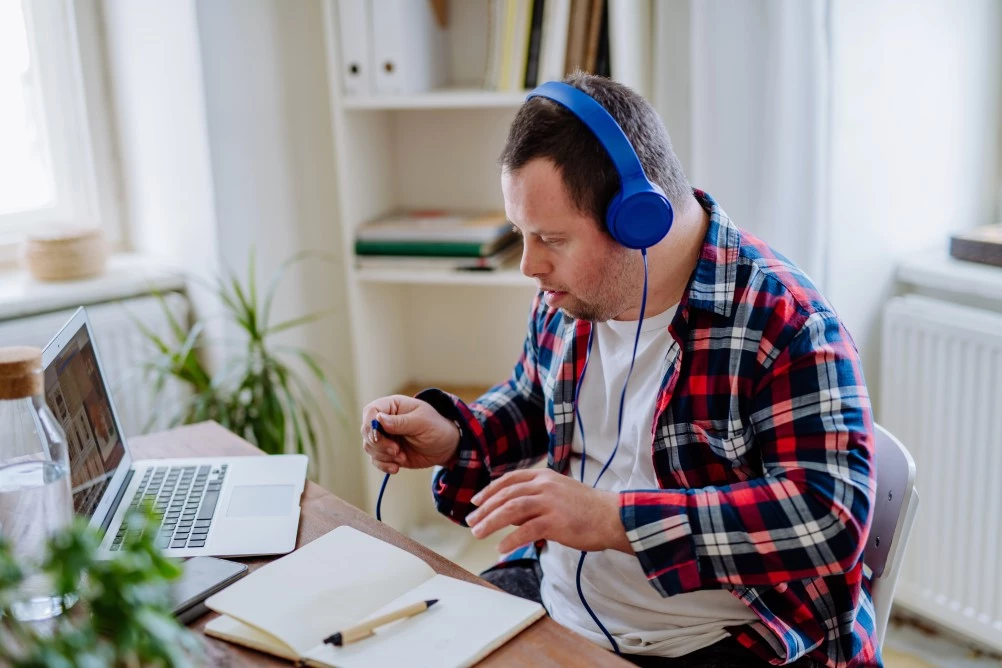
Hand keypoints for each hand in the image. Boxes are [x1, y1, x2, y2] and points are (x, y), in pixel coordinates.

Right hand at [360, 395, 460, 473]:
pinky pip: (375, 460)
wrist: (445, 446)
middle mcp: (384, 421)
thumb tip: (379, 419)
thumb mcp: (422, 422)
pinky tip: (397, 468)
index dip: (370, 425)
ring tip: (402, 457)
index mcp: (392, 406)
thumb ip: (400, 421)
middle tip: (396, 451)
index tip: (377, 437)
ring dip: (383, 456)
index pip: (370, 411)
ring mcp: (385, 437)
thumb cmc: (436, 427)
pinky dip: (384, 465)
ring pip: (369, 447)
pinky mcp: (387, 452)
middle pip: (366, 431)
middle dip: (379, 444)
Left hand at [464, 469, 632, 554]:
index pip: (510, 479)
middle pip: (506, 495)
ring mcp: (550, 503)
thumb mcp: (558, 493)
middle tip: (471, 522)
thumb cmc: (585, 508)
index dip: (490, 490)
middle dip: (485, 509)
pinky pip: (526, 530)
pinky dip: (511, 540)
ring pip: (511, 509)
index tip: (476, 501)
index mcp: (544, 476)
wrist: (612, 517)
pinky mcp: (556, 522)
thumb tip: (507, 513)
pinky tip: (501, 548)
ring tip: (478, 533)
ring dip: (491, 522)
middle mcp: (545, 486)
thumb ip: (534, 499)